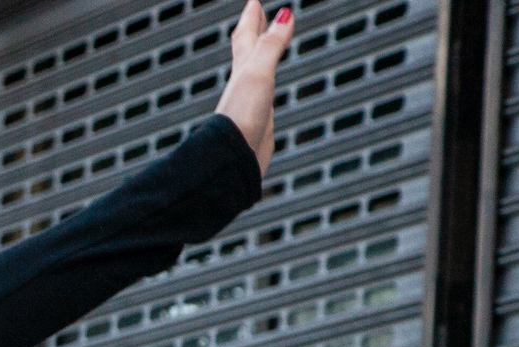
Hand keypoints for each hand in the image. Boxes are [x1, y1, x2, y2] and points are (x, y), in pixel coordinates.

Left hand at [213, 1, 296, 170]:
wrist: (233, 159)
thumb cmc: (241, 118)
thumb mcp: (258, 74)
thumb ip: (270, 46)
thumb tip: (285, 15)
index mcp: (242, 70)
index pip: (245, 36)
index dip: (250, 17)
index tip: (253, 1)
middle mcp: (243, 83)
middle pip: (246, 50)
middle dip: (252, 29)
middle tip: (256, 14)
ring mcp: (249, 101)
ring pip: (253, 71)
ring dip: (259, 55)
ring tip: (265, 47)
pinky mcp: (257, 120)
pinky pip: (262, 94)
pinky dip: (265, 84)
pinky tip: (265, 91)